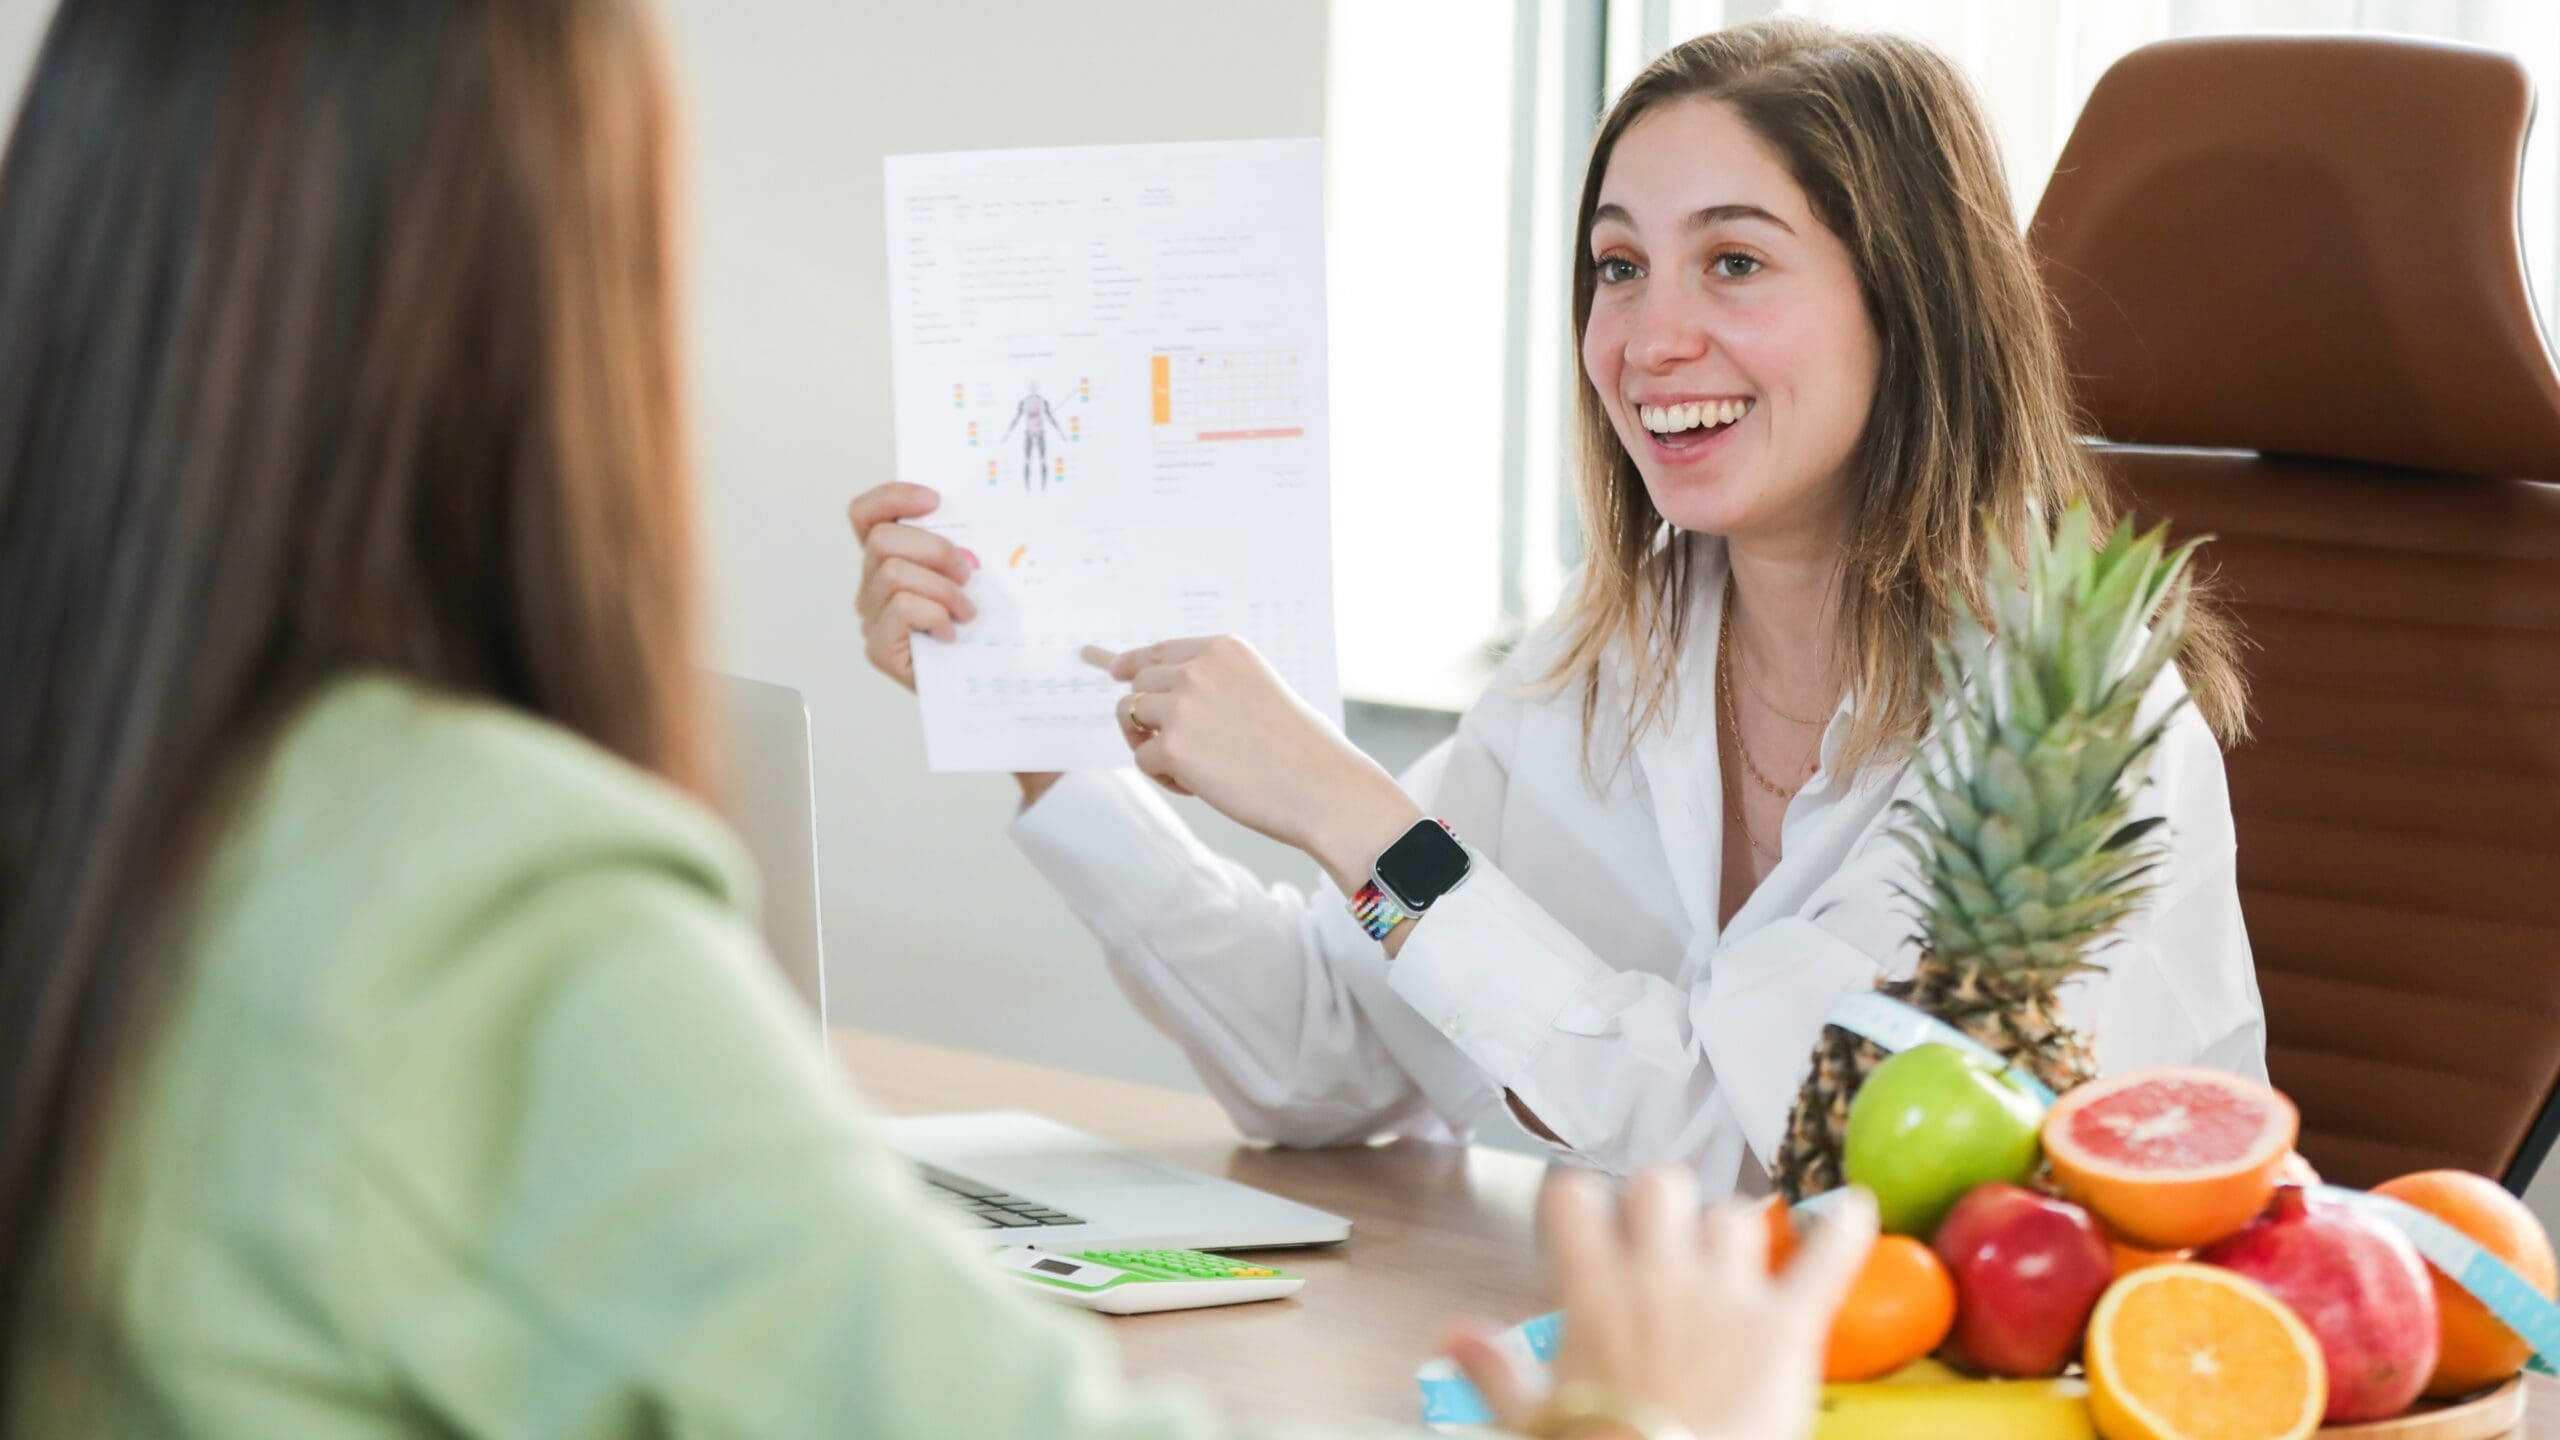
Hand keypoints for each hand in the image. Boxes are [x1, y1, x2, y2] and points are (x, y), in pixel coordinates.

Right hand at [846, 482, 976, 691]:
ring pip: (893, 573)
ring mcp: (871, 617)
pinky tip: (950, 633)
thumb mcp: (971, 578)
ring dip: (942, 589)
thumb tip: (971, 528)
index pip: (866, 514)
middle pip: (882, 540)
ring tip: (966, 611)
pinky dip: (934, 614)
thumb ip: (959, 549)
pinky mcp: (878, 648)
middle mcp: (871, 585)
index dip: (893, 497)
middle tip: (967, 573)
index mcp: (890, 559)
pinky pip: (902, 607)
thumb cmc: (979, 631)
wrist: (984, 689)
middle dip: (934, 549)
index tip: (935, 500)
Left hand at [1103, 636, 1415, 876]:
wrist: (1323, 788)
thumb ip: (1214, 685)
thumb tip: (1156, 698)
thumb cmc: (1302, 749)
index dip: (1134, 663)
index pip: (1160, 650)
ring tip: (1187, 768)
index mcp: (1224, 649)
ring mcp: (1183, 705)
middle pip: (1139, 685)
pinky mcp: (1173, 746)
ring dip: (1148, 743)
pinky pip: (1143, 759)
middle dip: (1145, 715)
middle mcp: (1199, 669)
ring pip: (1129, 716)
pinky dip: (1163, 777)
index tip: (1117, 672)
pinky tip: (1199, 786)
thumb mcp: (1259, 690)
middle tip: (1172, 748)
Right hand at [1449, 1170, 1875, 1439]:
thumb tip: (1452, 1335)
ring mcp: (1727, 1295)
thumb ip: (1492, 1370)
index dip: (1582, 1202)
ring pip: (1736, 1215)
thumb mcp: (1530, 1420)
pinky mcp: (1787, 1328)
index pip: (1574, 1196)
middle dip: (1666, 1204)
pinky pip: (1825, 1257)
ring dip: (1737, 1235)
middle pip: (1662, 1184)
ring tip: (1737, 1262)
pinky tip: (1853, 1209)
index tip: (1588, 1218)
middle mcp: (1659, 1275)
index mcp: (1592, 1290)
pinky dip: (1844, 1230)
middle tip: (1668, 1239)